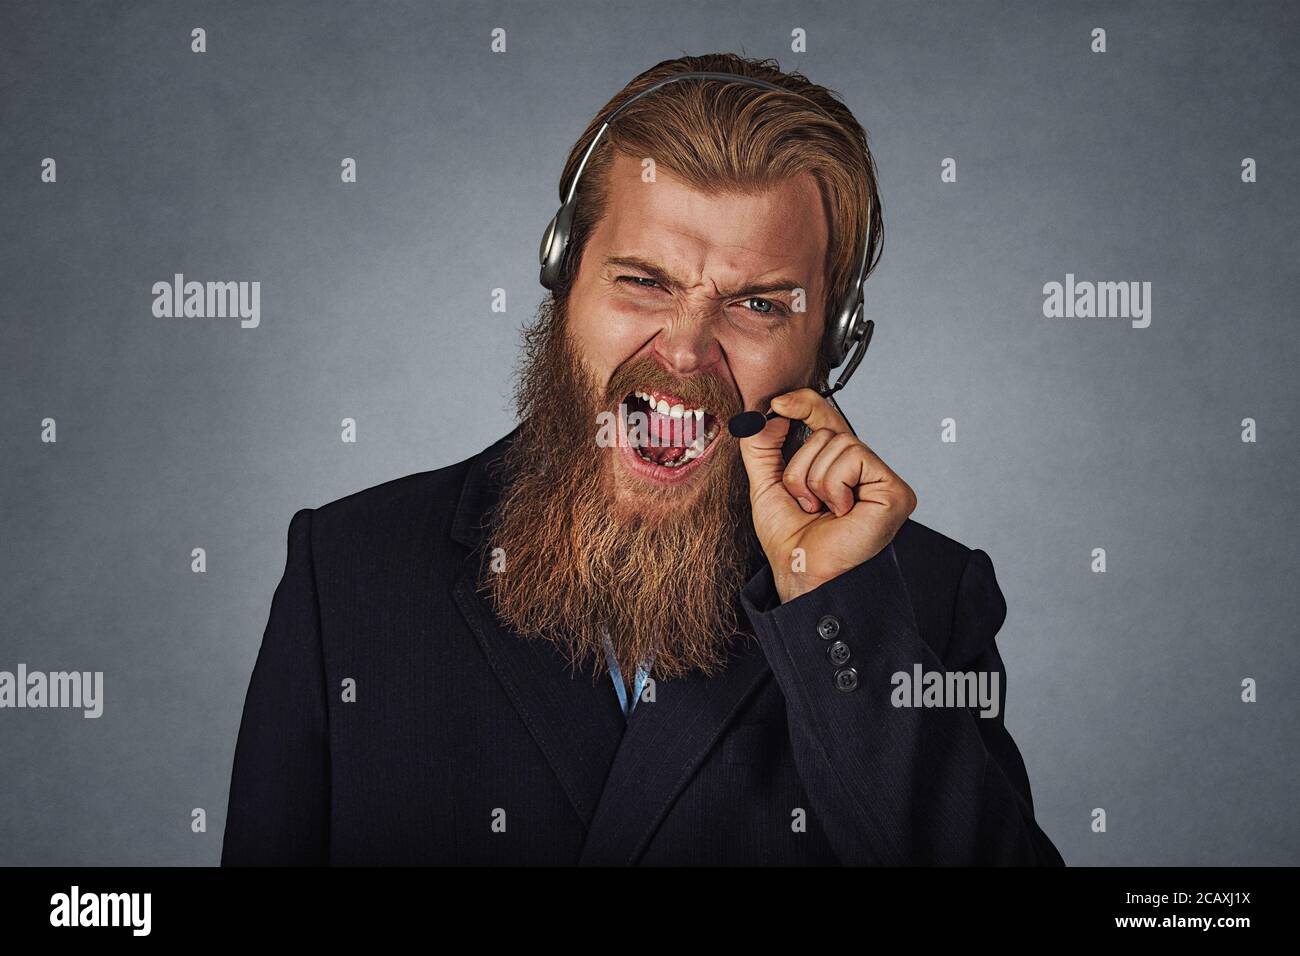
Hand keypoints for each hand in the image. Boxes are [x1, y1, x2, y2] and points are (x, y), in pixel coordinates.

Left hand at [738, 388, 916, 602]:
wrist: (802, 574)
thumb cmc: (790, 540)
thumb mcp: (766, 485)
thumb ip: (762, 447)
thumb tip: (770, 412)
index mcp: (836, 465)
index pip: (824, 415)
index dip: (803, 403)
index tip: (778, 404)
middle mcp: (861, 468)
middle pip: (826, 428)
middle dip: (800, 466)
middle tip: (805, 501)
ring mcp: (880, 478)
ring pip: (837, 442)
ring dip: (814, 480)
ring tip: (821, 509)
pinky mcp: (893, 489)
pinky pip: (853, 456)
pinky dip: (833, 485)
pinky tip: (841, 511)